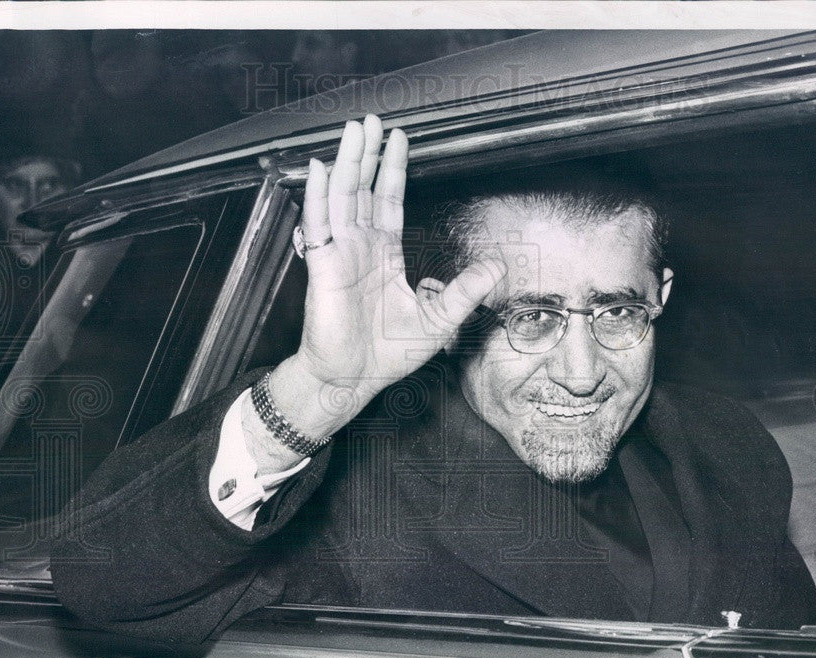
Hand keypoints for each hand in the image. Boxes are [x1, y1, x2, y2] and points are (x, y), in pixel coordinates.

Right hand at [268, 115, 505, 441]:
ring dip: (347, 162)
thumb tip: (497, 267)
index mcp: (384, 255)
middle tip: (373, 120)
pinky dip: (318, 195)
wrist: (353, 379)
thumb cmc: (388, 354)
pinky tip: (321, 168)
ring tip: (354, 130)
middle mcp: (359, 248)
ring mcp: (339, 254)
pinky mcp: (322, 266)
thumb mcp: (439, 318)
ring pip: (342, 197)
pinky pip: (319, 224)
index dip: (393, 170)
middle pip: (363, 189)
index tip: (399, 140)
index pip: (388, 201)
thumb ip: (466, 290)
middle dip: (368, 154)